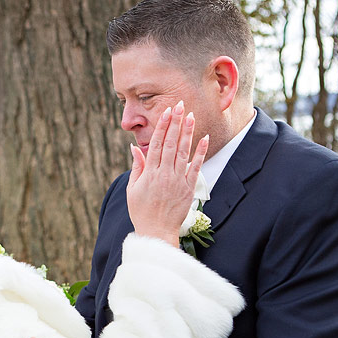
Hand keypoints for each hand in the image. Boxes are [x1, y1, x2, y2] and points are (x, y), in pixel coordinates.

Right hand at [126, 100, 208, 245]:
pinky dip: (200, 153)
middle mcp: (164, 174)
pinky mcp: (188, 189)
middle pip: (171, 143)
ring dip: (188, 132)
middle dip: (176, 123)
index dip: (162, 126)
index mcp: (149, 173)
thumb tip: (135, 147)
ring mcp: (177, 181)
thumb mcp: (132, 189)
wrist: (156, 232)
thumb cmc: (141, 211)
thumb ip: (137, 166)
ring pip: (183, 152)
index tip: (167, 112)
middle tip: (180, 105)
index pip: (157, 144)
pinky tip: (204, 139)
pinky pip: (196, 168)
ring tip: (191, 115)